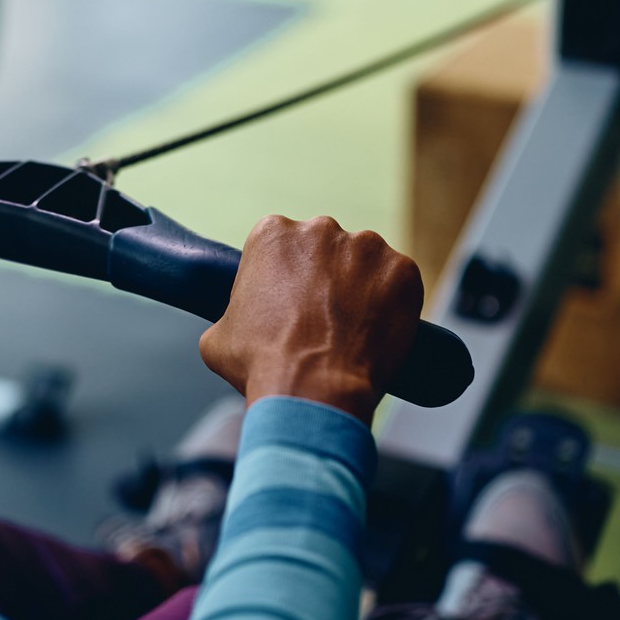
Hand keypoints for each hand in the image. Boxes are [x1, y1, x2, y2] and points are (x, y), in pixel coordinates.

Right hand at [199, 216, 423, 423]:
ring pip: (364, 263)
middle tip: (321, 319)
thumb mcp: (218, 336)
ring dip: (360, 287)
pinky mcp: (401, 270)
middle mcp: (320, 228)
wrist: (313, 391)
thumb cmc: (262, 364)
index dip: (284, 276)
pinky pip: (398, 282)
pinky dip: (393, 302)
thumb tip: (238, 323)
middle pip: (324, 248)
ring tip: (351, 330)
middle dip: (324, 277)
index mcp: (272, 234)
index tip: (289, 302)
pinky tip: (378, 330)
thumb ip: (230, 314)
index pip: (280, 245)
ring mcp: (366, 247)